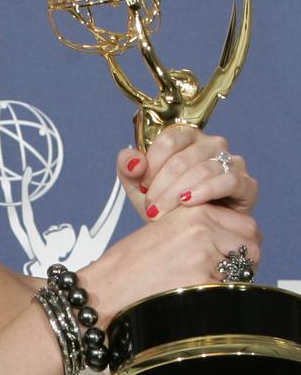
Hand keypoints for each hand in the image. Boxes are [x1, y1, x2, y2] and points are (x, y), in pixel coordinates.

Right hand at [81, 202, 261, 327]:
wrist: (105, 289)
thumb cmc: (127, 266)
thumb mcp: (165, 229)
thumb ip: (200, 229)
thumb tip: (234, 242)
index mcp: (194, 211)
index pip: (245, 224)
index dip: (241, 242)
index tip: (230, 254)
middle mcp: (201, 229)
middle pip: (251, 244)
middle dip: (244, 260)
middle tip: (226, 273)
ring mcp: (202, 256)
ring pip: (243, 269)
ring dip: (232, 280)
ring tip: (205, 285)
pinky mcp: (200, 283)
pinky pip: (228, 292)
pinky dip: (218, 298)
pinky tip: (195, 298)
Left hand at [117, 125, 257, 221]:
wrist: (191, 236)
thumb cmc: (168, 208)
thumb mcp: (140, 189)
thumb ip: (129, 169)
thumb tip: (132, 159)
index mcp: (186, 138)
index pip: (169, 140)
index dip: (152, 165)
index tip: (143, 187)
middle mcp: (211, 145)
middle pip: (183, 158)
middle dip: (162, 186)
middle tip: (151, 207)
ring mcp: (231, 162)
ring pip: (203, 169)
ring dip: (178, 193)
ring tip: (163, 212)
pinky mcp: (246, 184)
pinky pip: (229, 180)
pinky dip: (206, 191)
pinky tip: (189, 203)